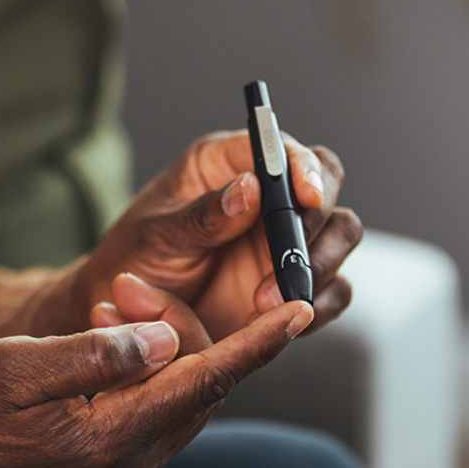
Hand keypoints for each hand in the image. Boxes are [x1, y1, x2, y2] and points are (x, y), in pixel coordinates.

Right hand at [0, 286, 312, 467]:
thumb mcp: (19, 366)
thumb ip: (97, 352)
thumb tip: (166, 338)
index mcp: (108, 440)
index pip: (202, 382)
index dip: (256, 343)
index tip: (299, 310)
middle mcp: (130, 464)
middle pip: (197, 386)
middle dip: (190, 327)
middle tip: (131, 286)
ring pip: (182, 397)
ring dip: (172, 348)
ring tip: (119, 306)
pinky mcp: (116, 466)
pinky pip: (160, 410)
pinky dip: (157, 372)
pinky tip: (129, 342)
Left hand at [79, 130, 361, 339]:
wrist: (129, 319)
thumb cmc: (133, 261)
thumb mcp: (155, 236)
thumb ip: (201, 216)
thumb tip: (250, 188)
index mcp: (227, 163)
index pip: (281, 148)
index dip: (303, 166)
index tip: (306, 196)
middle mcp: (265, 196)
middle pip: (327, 186)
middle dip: (318, 221)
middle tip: (289, 260)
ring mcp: (284, 240)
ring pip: (340, 235)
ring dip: (320, 265)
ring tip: (270, 300)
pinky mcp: (294, 284)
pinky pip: (332, 289)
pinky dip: (322, 304)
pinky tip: (290, 318)